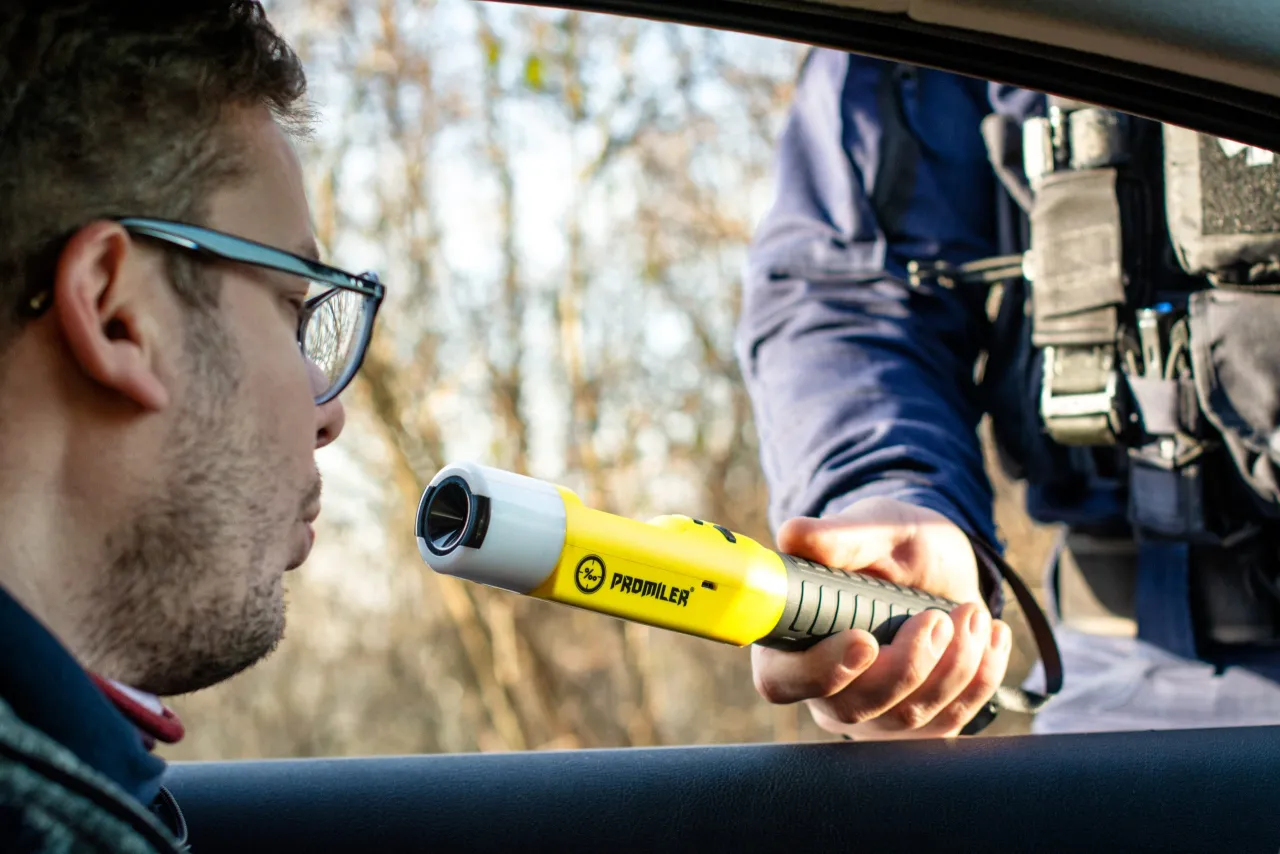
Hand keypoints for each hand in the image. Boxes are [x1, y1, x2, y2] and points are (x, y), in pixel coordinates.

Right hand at [751, 497, 1011, 738]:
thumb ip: (837, 537)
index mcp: (791, 642)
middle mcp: (824, 688)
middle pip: (853, 707)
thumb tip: (792, 535)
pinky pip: (950, 719)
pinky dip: (979, 677)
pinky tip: (990, 636)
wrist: (941, 567)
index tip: (865, 640)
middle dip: (907, 665)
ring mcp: (872, 714)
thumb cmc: (894, 545)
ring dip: (952, 665)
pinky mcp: (917, 725)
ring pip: (907, 716)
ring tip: (970, 613)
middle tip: (936, 619)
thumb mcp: (874, 529)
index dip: (821, 669)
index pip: (783, 678)